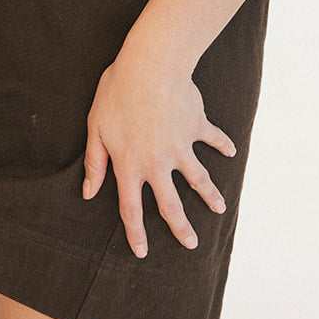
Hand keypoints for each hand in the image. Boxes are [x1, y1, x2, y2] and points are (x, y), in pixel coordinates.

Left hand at [82, 49, 235, 258]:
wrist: (150, 66)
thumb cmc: (117, 92)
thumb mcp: (96, 127)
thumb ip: (94, 162)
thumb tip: (88, 192)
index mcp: (130, 165)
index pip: (132, 209)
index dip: (136, 234)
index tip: (142, 252)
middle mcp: (157, 162)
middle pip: (171, 205)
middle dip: (181, 228)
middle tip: (191, 244)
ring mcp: (180, 146)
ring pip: (199, 179)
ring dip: (210, 195)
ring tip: (220, 209)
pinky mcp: (196, 126)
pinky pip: (213, 139)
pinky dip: (223, 145)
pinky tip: (231, 152)